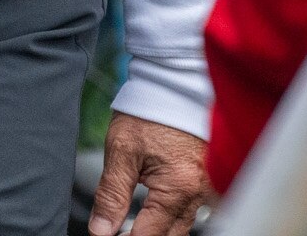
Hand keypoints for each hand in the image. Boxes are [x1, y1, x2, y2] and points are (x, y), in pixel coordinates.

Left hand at [88, 113, 212, 235]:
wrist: (173, 86)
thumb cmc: (150, 110)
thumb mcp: (121, 149)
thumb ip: (111, 194)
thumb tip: (101, 230)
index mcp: (178, 187)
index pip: (148, 235)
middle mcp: (198, 193)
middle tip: (116, 232)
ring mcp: (206, 190)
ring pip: (180, 228)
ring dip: (156, 231)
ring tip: (129, 226)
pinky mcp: (205, 183)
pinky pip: (188, 213)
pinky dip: (168, 219)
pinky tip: (150, 214)